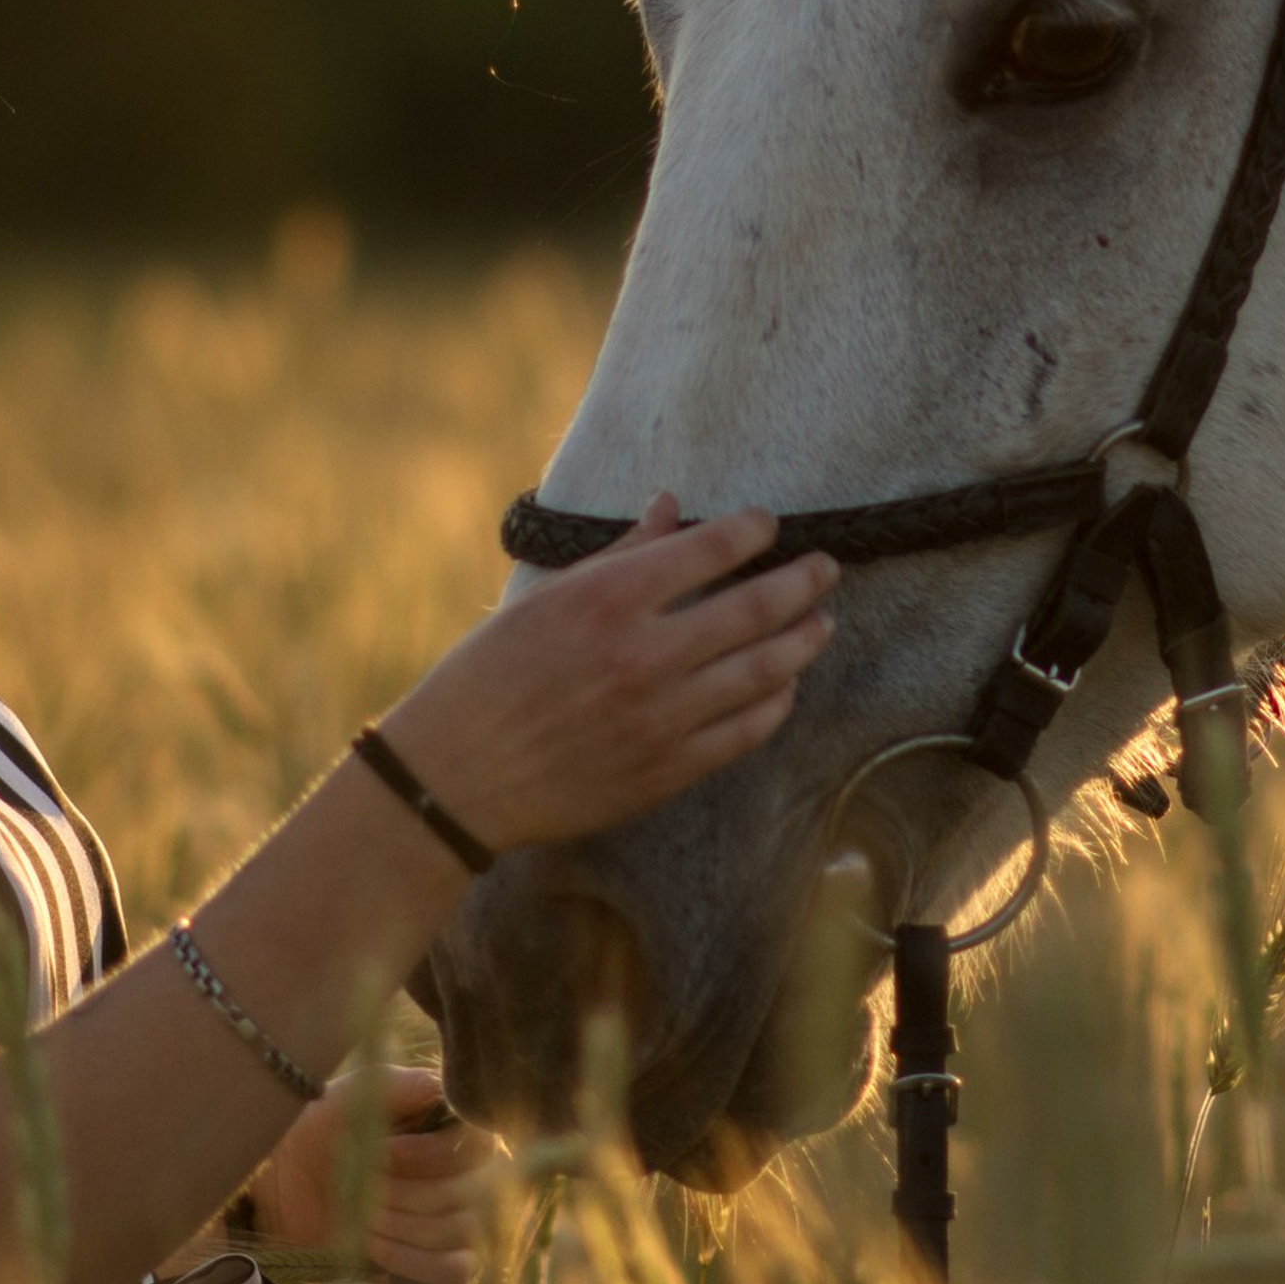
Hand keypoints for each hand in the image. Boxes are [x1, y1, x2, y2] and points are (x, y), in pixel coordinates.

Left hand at [250, 1065, 506, 1283]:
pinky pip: (456, 1269)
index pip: (477, 1143)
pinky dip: (413, 1260)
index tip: (383, 1153)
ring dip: (403, 1225)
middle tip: (366, 1188)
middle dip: (409, 1193)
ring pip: (460, 1229)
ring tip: (363, 1218)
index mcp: (454, 1127)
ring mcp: (464, 1219)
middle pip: (471, 1190)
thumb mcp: (350, 1097)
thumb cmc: (322, 1133)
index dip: (431, 1154)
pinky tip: (374, 1248)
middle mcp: (471, 1171)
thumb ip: (399, 1086)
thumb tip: (439, 1089)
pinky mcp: (446, 1262)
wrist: (285, 1189)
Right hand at [378, 499, 836, 851]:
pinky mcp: (668, 769)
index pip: (709, 549)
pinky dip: (776, 703)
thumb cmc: (489, 678)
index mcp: (607, 601)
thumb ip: (619, 553)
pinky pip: (746, 731)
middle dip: (803, 581)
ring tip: (823, 622)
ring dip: (804, 641)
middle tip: (827, 567)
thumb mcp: (545, 599)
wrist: (457, 778)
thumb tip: (672, 505)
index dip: (753, 530)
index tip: (769, 524)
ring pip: (765, 671)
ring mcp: (662, 716)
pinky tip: (785, 686)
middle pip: (755, 607)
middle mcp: (643, 655)